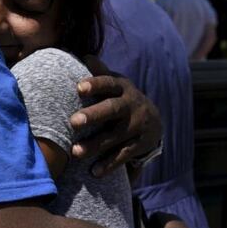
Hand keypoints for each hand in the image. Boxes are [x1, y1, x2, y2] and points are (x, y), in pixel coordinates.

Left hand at [70, 55, 162, 177]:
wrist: (153, 120)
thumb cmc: (120, 98)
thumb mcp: (114, 84)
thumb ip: (100, 72)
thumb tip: (84, 55)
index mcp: (122, 88)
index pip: (109, 83)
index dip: (95, 84)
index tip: (78, 87)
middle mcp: (131, 105)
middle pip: (112, 109)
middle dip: (93, 115)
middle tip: (73, 122)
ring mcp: (137, 126)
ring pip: (116, 136)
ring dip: (96, 145)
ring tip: (75, 153)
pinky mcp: (140, 145)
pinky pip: (123, 156)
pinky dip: (109, 164)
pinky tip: (93, 172)